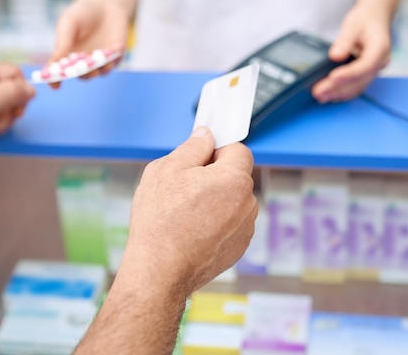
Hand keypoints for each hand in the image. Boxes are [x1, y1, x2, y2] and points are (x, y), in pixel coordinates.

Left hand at [0, 61, 34, 173]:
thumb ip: (11, 92)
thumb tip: (31, 89)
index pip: (14, 73)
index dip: (18, 91)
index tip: (11, 106)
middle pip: (15, 90)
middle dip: (10, 108)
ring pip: (12, 105)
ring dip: (4, 119)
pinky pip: (5, 115)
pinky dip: (0, 125)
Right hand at [51, 0, 128, 88]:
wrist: (106, 3)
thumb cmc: (82, 13)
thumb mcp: (68, 24)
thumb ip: (63, 42)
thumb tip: (54, 63)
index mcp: (68, 56)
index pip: (60, 72)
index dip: (56, 80)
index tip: (54, 85)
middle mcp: (84, 62)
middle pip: (81, 75)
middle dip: (80, 74)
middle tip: (79, 71)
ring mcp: (101, 61)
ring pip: (99, 72)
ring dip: (97, 70)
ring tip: (95, 63)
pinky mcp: (116, 56)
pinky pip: (113, 63)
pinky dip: (111, 61)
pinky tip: (109, 52)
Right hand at [121, 127, 257, 295]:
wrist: (159, 271)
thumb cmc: (160, 221)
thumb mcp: (167, 170)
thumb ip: (192, 147)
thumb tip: (206, 136)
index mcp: (234, 179)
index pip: (239, 150)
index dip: (218, 149)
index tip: (201, 156)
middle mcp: (247, 204)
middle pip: (236, 176)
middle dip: (215, 176)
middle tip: (184, 186)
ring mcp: (245, 228)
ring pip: (232, 201)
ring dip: (216, 201)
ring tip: (185, 213)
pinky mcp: (238, 248)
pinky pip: (230, 224)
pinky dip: (216, 224)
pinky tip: (191, 231)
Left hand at [311, 2, 391, 102]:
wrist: (375, 18)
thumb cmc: (365, 20)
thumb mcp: (353, 24)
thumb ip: (344, 40)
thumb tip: (335, 55)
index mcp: (380, 48)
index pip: (366, 65)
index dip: (349, 74)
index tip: (332, 78)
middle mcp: (380, 62)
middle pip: (359, 80)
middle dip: (338, 88)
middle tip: (318, 92)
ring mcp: (374, 70)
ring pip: (357, 87)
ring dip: (338, 94)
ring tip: (320, 96)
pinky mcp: (367, 74)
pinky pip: (356, 87)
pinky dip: (343, 92)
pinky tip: (329, 95)